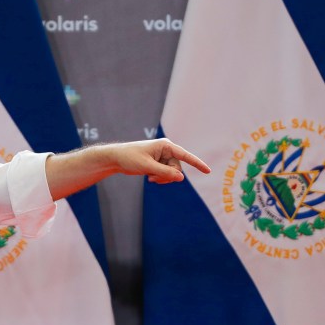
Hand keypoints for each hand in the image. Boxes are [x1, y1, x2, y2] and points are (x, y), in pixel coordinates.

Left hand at [46, 138, 210, 199]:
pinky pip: (166, 174)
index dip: (197, 164)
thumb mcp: (147, 167)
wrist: (116, 159)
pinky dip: (160, 178)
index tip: (208, 171)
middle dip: (168, 176)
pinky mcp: (158, 163)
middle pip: (177, 168)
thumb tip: (181, 178)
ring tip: (150, 179)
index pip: (185, 155)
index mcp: (166, 145)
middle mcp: (166, 150)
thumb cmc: (129, 158)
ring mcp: (163, 157)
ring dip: (163, 179)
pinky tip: (150, 178)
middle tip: (154, 179)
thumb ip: (165, 173)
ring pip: (172, 173)